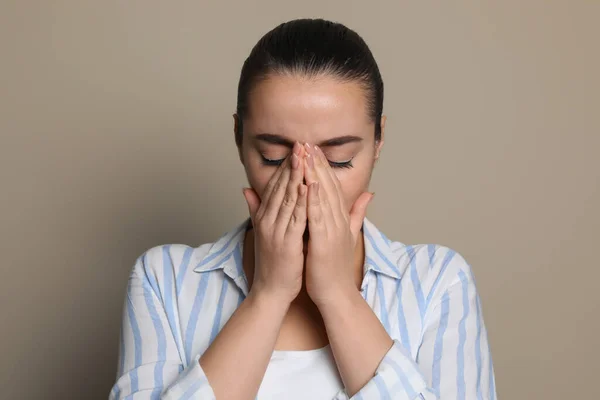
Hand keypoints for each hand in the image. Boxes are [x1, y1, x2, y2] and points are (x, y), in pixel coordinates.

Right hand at [242, 142, 307, 303]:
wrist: (271, 290)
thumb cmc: (273, 262)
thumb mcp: (263, 231)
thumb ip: (256, 209)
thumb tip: (246, 190)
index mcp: (264, 216)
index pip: (274, 185)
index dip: (285, 166)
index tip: (296, 148)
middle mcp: (267, 220)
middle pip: (280, 187)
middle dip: (292, 164)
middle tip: (301, 143)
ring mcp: (275, 231)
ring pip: (287, 198)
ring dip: (296, 176)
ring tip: (304, 157)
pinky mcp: (286, 242)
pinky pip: (295, 218)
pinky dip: (301, 201)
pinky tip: (307, 186)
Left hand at [302, 143, 373, 306]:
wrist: (337, 293)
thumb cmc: (337, 266)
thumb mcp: (348, 235)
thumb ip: (357, 214)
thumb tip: (369, 194)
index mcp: (341, 219)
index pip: (332, 187)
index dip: (323, 166)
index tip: (314, 149)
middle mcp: (339, 221)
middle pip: (328, 187)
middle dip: (317, 164)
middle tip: (307, 143)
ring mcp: (333, 230)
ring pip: (323, 197)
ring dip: (314, 175)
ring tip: (306, 155)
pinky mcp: (324, 242)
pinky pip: (318, 217)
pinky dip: (313, 200)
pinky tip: (307, 184)